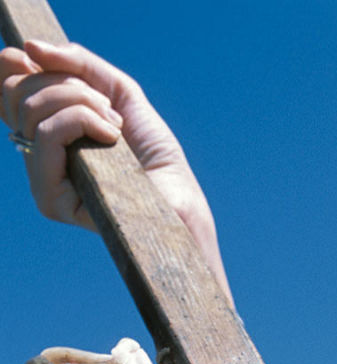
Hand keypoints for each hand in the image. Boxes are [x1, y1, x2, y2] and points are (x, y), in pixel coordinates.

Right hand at [0, 40, 231, 300]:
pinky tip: (112, 137)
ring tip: (116, 127)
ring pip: (33, 110)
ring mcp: (41, 183)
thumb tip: (29, 47)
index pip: (7, 94)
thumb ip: (78, 65)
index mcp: (47, 138)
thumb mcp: (119, 94)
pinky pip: (47, 133)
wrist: (180, 204)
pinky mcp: (51, 200)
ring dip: (82, 101)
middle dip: (68, 83)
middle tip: (109, 110)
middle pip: (19, 94)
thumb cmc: (156, 157)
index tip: (31, 55)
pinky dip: (82, 119)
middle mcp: (37, 161)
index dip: (10, 66)